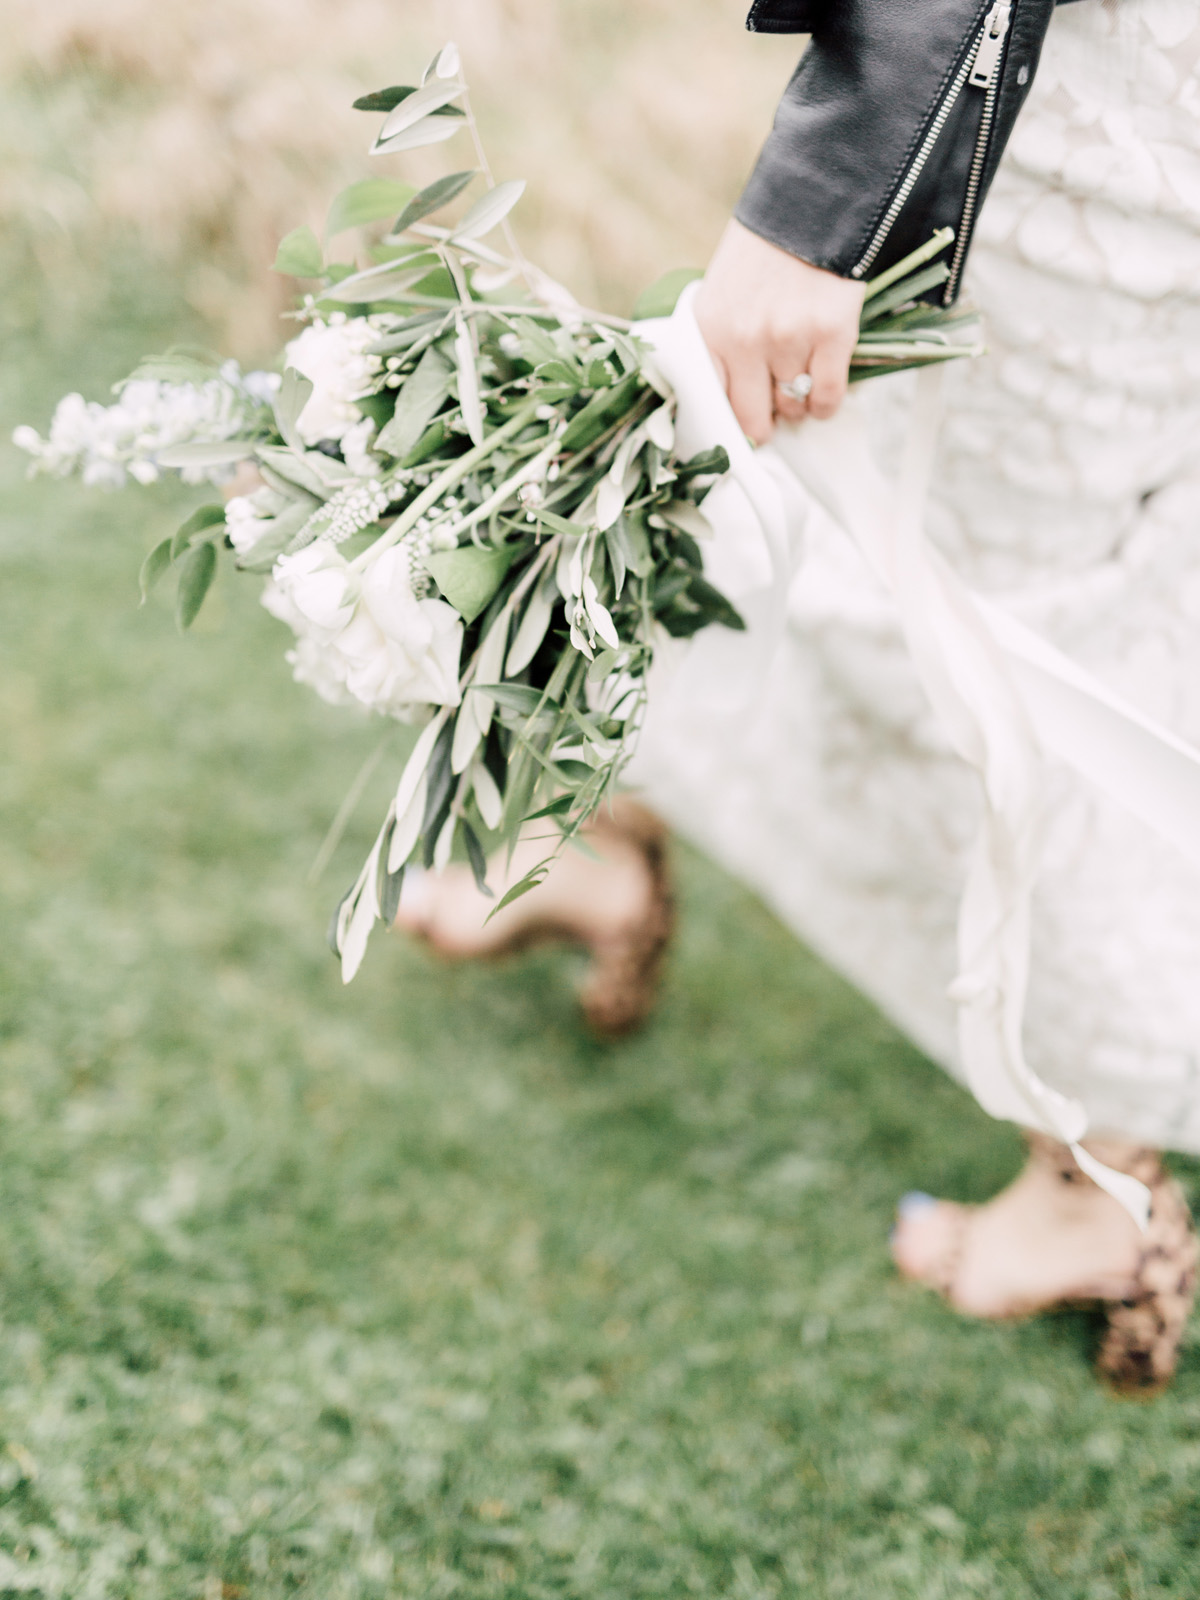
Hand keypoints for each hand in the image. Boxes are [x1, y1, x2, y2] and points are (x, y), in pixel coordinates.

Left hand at [694, 219, 865, 443]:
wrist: (812, 197)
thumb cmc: (766, 249)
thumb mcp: (722, 291)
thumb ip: (722, 341)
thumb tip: (737, 401)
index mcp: (710, 328)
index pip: (711, 403)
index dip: (728, 424)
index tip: (739, 429)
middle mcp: (744, 339)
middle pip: (752, 419)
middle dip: (765, 423)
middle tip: (773, 413)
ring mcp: (788, 338)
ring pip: (793, 408)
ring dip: (798, 405)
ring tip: (800, 380)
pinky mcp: (831, 333)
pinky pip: (827, 398)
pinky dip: (826, 405)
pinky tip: (823, 393)